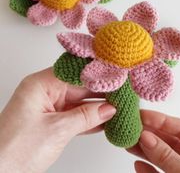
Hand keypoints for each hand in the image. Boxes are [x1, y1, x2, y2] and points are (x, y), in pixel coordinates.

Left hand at [0, 68, 115, 172]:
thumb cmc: (13, 151)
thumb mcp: (57, 129)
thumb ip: (86, 117)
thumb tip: (108, 108)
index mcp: (41, 84)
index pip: (76, 73)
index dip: (97, 75)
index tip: (115, 79)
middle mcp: (45, 92)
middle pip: (80, 87)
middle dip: (101, 94)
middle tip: (121, 96)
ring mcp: (50, 107)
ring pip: (79, 103)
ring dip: (98, 108)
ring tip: (118, 108)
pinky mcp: (53, 121)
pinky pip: (75, 116)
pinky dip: (89, 120)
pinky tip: (105, 121)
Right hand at [128, 110, 179, 172]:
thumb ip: (168, 158)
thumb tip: (146, 137)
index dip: (161, 120)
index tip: (143, 116)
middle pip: (168, 141)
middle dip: (150, 133)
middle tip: (132, 128)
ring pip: (160, 157)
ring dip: (144, 150)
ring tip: (129, 142)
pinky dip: (146, 170)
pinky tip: (137, 165)